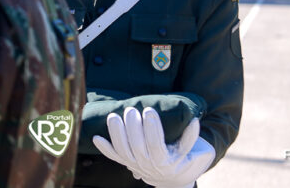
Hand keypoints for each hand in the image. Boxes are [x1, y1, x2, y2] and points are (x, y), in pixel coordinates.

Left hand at [92, 107, 214, 187]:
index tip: (149, 111)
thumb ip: (191, 137)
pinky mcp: (127, 162)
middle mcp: (148, 165)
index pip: (156, 145)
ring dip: (116, 134)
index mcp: (165, 161)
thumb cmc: (183, 160)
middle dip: (132, 127)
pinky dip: (105, 148)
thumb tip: (194, 121)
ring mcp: (135, 165)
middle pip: (137, 146)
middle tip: (131, 110)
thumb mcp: (192, 151)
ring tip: (113, 116)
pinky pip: (114, 157)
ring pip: (122, 151)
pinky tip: (95, 138)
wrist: (173, 179)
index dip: (152, 129)